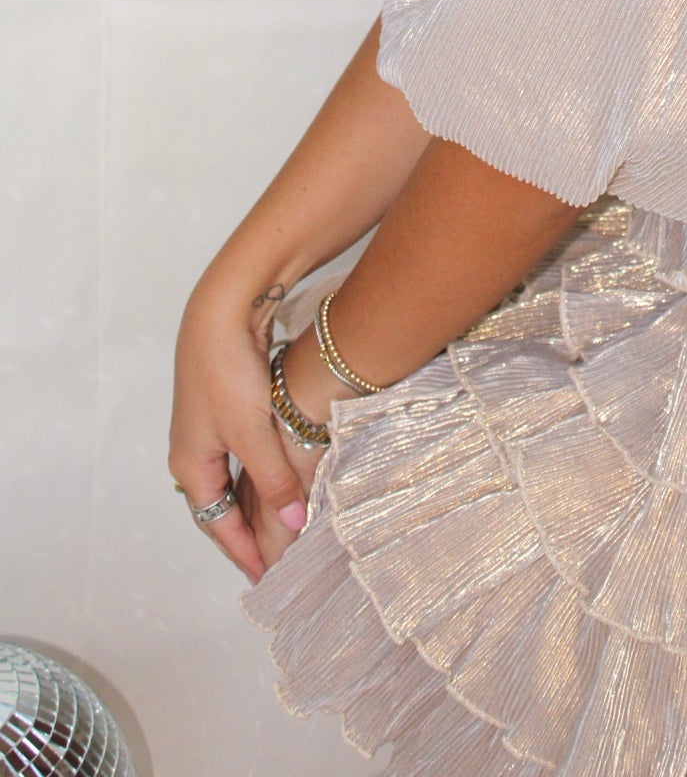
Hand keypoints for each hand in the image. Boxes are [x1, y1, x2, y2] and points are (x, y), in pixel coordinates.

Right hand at [169, 273, 315, 584]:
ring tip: (284, 525)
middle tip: (276, 559)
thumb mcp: (253, 433)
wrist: (222, 312)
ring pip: (236, 479)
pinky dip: (263, 473)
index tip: (267, 578)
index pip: (217, 524)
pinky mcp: (226, 405)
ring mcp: (209, 427)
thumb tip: (292, 526)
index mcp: (191, 464)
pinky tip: (284, 476)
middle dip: (248, 533)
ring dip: (258, 503)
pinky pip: (244, 455)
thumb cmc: (228, 373)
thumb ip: (274, 480)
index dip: (243, 552)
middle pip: (222, 506)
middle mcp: (194, 450)